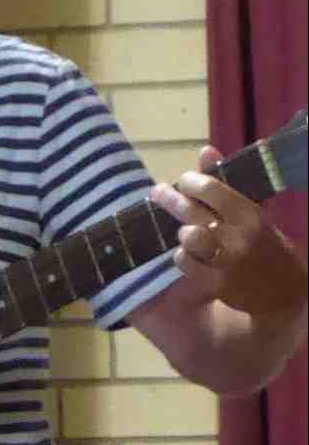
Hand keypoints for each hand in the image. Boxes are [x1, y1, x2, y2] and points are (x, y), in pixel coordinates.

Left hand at [150, 146, 307, 325]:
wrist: (286, 294)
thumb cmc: (265, 246)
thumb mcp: (252, 213)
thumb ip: (225, 184)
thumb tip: (204, 150)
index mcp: (250, 214)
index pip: (209, 187)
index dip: (190, 182)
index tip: (184, 182)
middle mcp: (238, 235)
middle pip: (190, 210)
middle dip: (169, 198)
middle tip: (158, 193)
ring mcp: (226, 260)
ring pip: (185, 236)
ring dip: (181, 232)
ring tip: (184, 230)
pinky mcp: (216, 283)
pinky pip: (183, 261)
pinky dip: (182, 256)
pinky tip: (189, 255)